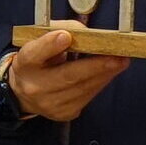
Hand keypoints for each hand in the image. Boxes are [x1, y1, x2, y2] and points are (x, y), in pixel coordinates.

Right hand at [5, 23, 125, 122]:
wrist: (25, 93)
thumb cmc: (39, 61)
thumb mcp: (40, 41)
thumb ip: (60, 30)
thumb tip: (87, 34)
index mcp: (25, 63)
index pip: (35, 54)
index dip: (50, 45)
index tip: (66, 36)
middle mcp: (34, 87)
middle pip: (67, 76)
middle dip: (96, 66)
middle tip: (118, 57)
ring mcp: (49, 104)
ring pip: (82, 88)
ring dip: (105, 74)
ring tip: (121, 62)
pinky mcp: (64, 114)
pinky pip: (87, 97)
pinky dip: (100, 83)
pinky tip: (109, 73)